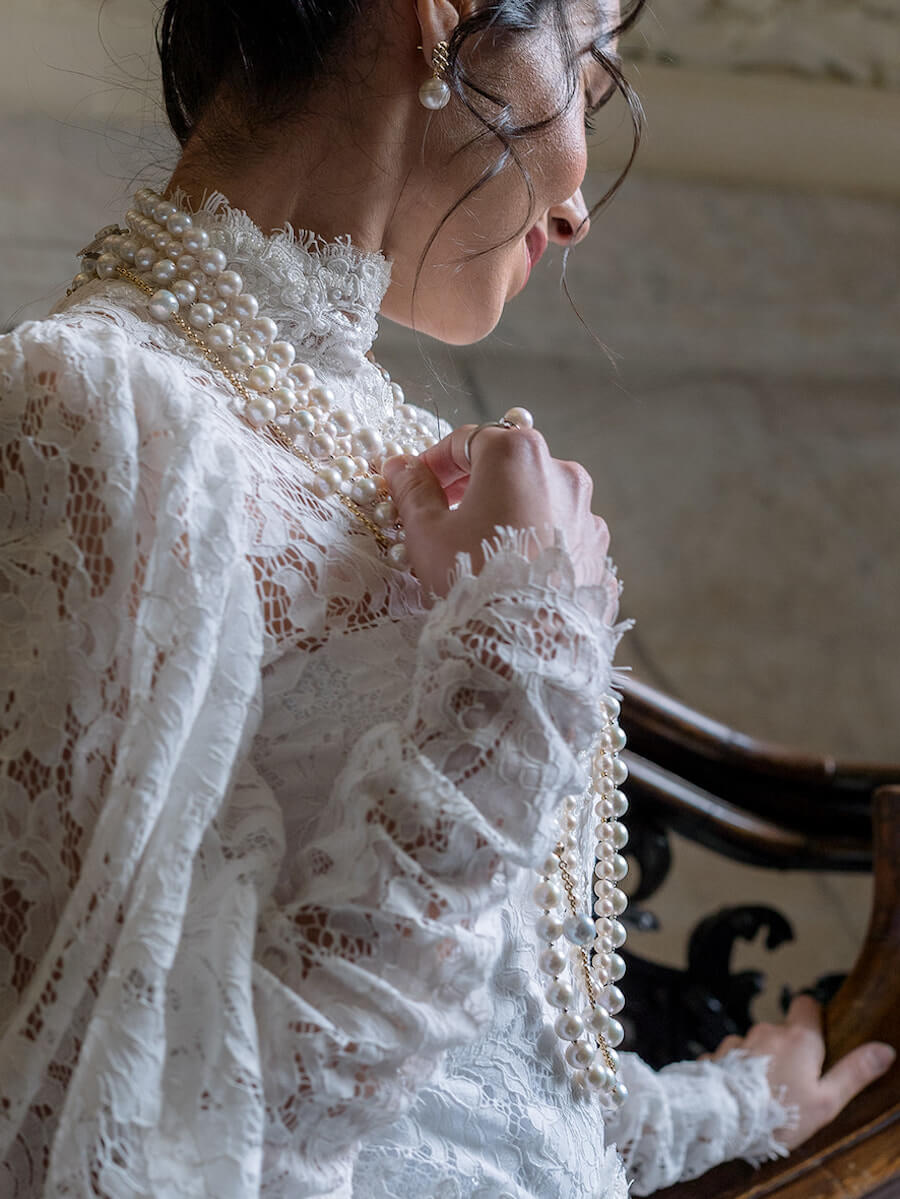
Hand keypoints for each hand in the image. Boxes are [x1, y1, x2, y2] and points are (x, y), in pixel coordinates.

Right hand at [381, 423, 610, 598]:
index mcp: (517, 455)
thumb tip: (400, 466)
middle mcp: (562, 473)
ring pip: (537, 499)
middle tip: (443, 512)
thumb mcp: (428, 533)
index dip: (435, 461)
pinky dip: (535, 540)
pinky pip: (559, 534)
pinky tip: (513, 571)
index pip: (467, 440)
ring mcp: (586, 514)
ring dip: (508, 511)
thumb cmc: (474, 581)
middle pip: (508, 464)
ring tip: (480, 547)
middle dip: (473, 484)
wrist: (527, 648)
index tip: (415, 482)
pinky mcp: (598, 551)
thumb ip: (413, 491)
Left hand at [699, 994, 895, 1149]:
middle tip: (794, 1084)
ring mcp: (739, 1041)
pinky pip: (734, 1058)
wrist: (726, 1121)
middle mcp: (766, 1030)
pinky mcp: (718, 1054)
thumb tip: (884, 1050)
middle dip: (789, 1051)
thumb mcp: (827, 1100)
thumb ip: (854, 1072)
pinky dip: (740, 1071)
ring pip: (758, 1045)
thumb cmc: (780, 1114)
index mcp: (797, 1037)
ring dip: (763, 1061)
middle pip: (783, 1031)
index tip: (819, 1040)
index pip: (807, 1004)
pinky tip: (743, 1094)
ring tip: (767, 1093)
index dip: (814, 1018)